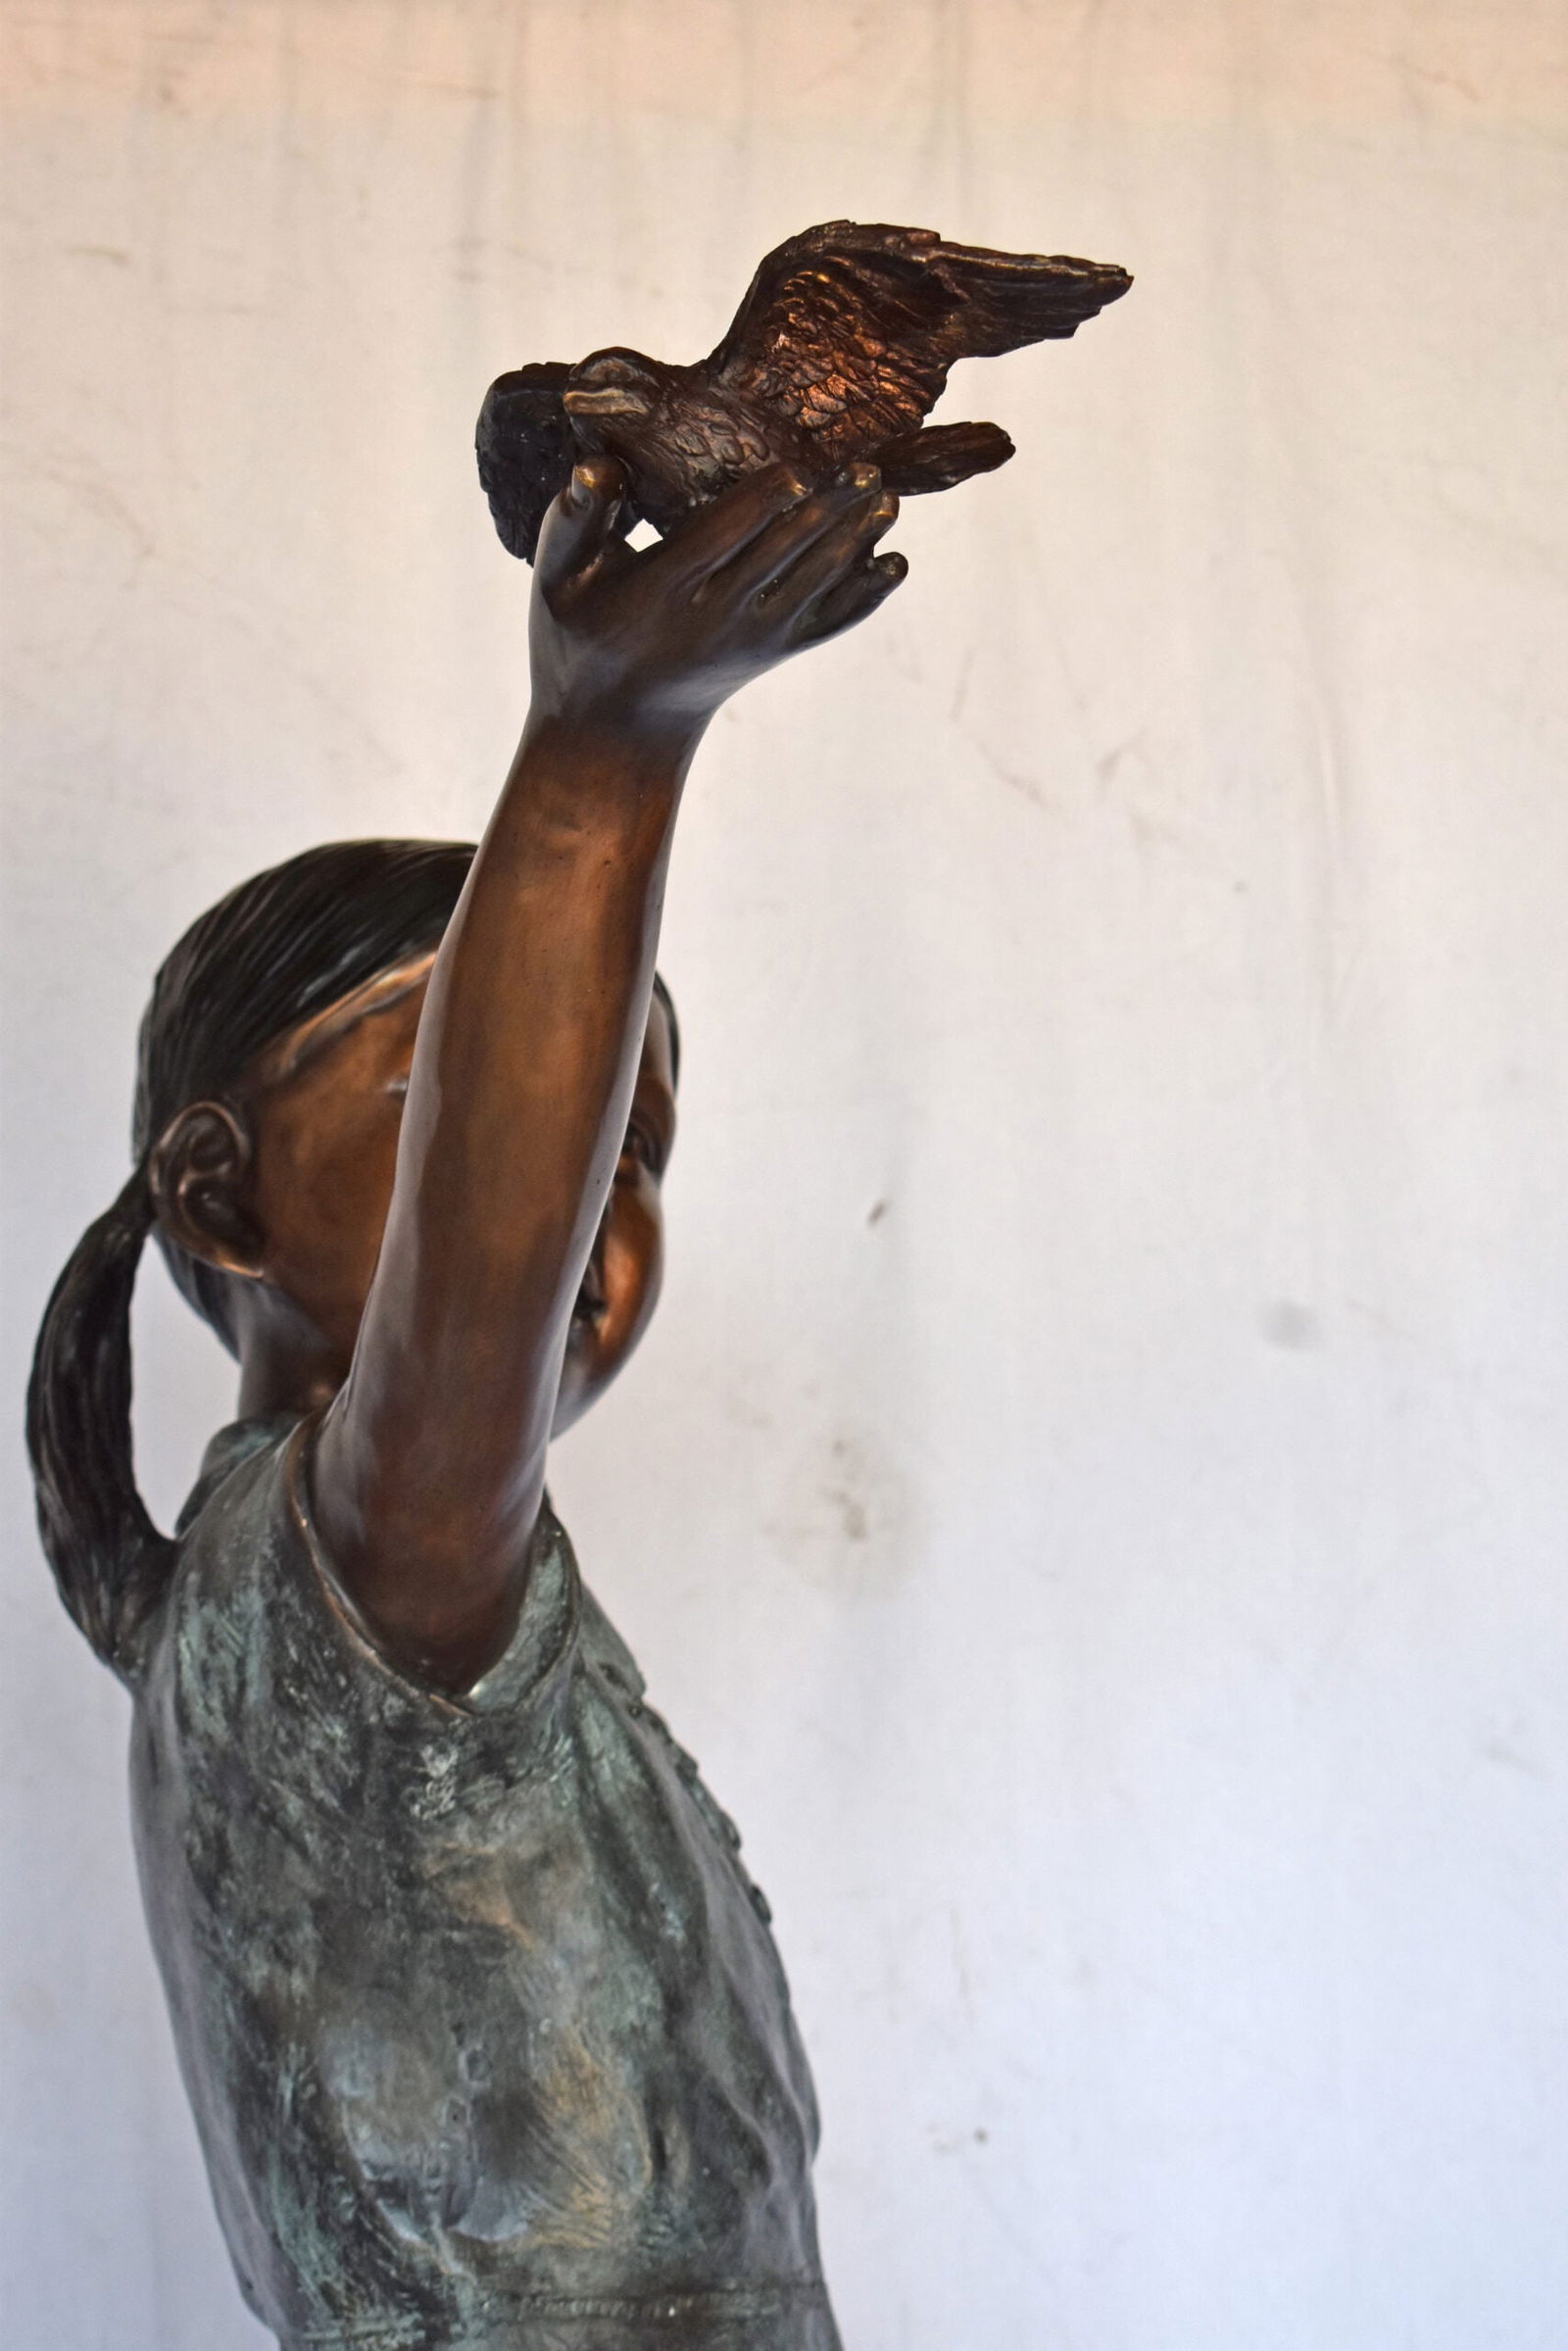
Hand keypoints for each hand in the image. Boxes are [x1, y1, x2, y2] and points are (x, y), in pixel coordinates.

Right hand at [525, 456, 904, 746]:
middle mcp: (713, 618)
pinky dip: (864, 597)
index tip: (798, 470)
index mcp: (659, 592)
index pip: (717, 540)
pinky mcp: (774, 652)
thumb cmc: (579, 635)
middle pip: (778, 557)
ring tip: (890, 499)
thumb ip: (573, 519)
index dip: (760, 506)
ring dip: (855, 542)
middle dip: (826, 513)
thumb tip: (596, 467)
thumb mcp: (557, 580)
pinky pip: (827, 624)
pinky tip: (896, 563)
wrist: (619, 727)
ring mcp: (751, 639)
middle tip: (869, 468)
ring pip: (813, 586)